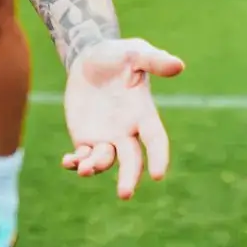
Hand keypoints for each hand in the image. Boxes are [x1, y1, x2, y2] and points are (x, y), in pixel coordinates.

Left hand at [60, 38, 185, 199]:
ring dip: (96, 167)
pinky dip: (76, 163)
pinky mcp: (85, 138)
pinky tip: (68, 162)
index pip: (156, 140)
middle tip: (124, 193)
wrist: (89, 58)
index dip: (159, 157)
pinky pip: (83, 156)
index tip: (158, 174)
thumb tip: (179, 65)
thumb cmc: (117, 55)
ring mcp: (106, 137)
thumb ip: (154, 60)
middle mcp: (127, 131)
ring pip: (105, 161)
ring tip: (86, 169)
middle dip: (129, 177)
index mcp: (143, 114)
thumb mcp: (135, 52)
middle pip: (132, 161)